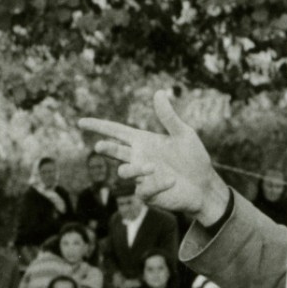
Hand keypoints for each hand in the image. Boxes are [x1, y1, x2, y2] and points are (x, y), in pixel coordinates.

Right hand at [80, 90, 227, 222]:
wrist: (205, 186)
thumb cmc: (193, 158)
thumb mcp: (183, 134)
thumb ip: (168, 117)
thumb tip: (159, 93)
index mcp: (143, 141)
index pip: (116, 132)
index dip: (98, 126)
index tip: (81, 122)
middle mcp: (138, 158)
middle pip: (115, 152)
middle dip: (107, 148)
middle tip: (101, 146)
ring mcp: (141, 178)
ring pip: (124, 172)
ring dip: (135, 169)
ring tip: (152, 166)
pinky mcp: (148, 195)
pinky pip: (143, 190)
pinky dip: (156, 184)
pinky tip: (171, 181)